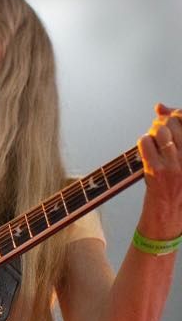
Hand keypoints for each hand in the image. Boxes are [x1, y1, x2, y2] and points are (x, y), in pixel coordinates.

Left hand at [137, 102, 181, 237]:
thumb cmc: (176, 184)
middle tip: (160, 130)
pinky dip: (143, 142)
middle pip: (176, 122)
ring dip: (154, 132)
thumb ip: (176, 134)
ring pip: (161, 131)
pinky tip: (146, 150)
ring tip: (154, 141)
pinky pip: (146, 143)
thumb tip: (160, 106)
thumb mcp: (181, 160)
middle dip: (165, 122)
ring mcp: (175, 165)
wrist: (169, 214)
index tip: (171, 114)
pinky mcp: (158, 171)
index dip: (178, 114)